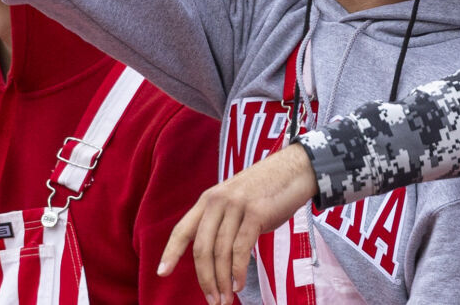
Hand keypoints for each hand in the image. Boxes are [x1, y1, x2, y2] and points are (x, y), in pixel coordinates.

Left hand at [158, 143, 314, 301]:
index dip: (171, 253)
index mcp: (209, 199)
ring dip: (222, 281)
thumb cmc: (268, 190)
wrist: (297, 168)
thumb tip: (215, 257)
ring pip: (221, 252)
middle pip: (202, 248)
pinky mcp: (256, 212)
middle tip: (212, 301)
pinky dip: (238, 271)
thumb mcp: (237, 200)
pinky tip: (238, 284)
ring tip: (225, 299)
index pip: (183, 229)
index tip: (162, 273)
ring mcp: (236, 205)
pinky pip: (241, 249)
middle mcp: (218, 201)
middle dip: (205, 279)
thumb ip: (222, 222)